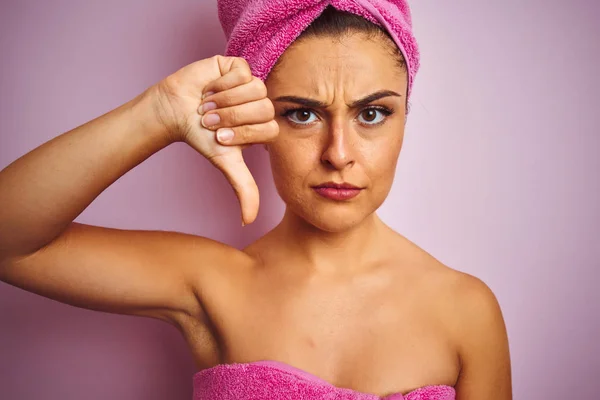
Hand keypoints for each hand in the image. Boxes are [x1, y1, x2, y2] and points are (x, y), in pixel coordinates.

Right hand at [151, 56, 278, 224]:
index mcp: (264, 126)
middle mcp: (262, 104)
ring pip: (254, 89)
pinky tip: (211, 88)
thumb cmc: (201, 137)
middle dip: (232, 117)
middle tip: (212, 120)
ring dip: (225, 101)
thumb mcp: (226, 163)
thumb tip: (248, 222)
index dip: (243, 133)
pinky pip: (241, 73)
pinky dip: (222, 83)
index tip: (220, 137)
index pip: (270, 128)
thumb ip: (243, 188)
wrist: (175, 112)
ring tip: (209, 105)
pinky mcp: (239, 67)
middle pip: (263, 108)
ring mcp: (252, 84)